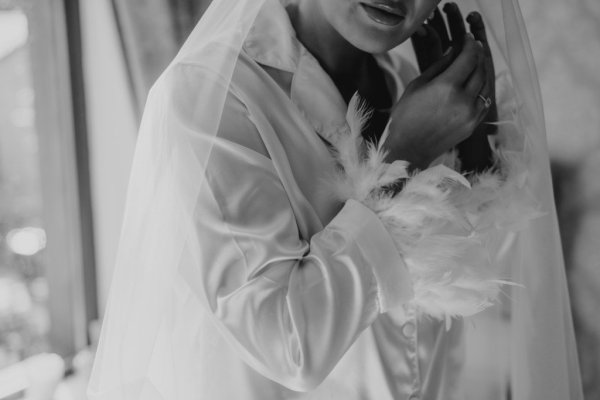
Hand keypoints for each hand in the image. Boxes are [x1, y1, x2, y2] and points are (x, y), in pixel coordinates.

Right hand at [383, 26, 489, 168]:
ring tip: (475, 64)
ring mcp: (470, 114)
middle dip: (478, 55)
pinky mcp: (473, 125)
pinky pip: (485, 102)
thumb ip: (437, 66)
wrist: (408, 150)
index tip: (469, 39)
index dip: (471, 45)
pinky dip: (483, 90)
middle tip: (474, 47)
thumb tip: (452, 50)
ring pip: (486, 85)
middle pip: (480, 70)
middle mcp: (463, 100)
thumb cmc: (405, 117)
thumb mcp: (416, 86)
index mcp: (446, 87)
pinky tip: (476, 84)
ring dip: (483, 71)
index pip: (468, 58)